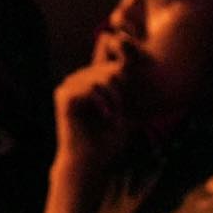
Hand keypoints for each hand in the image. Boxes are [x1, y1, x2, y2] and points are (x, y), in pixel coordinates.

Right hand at [52, 41, 134, 171]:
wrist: (89, 163)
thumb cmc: (107, 142)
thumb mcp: (124, 111)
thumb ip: (129, 90)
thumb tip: (148, 71)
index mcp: (88, 81)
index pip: (105, 49)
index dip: (122, 56)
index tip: (136, 77)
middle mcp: (76, 81)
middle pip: (107, 69)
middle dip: (121, 90)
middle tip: (121, 112)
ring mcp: (68, 87)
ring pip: (100, 78)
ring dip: (114, 98)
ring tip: (115, 115)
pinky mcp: (64, 96)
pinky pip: (91, 88)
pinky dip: (104, 103)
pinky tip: (108, 116)